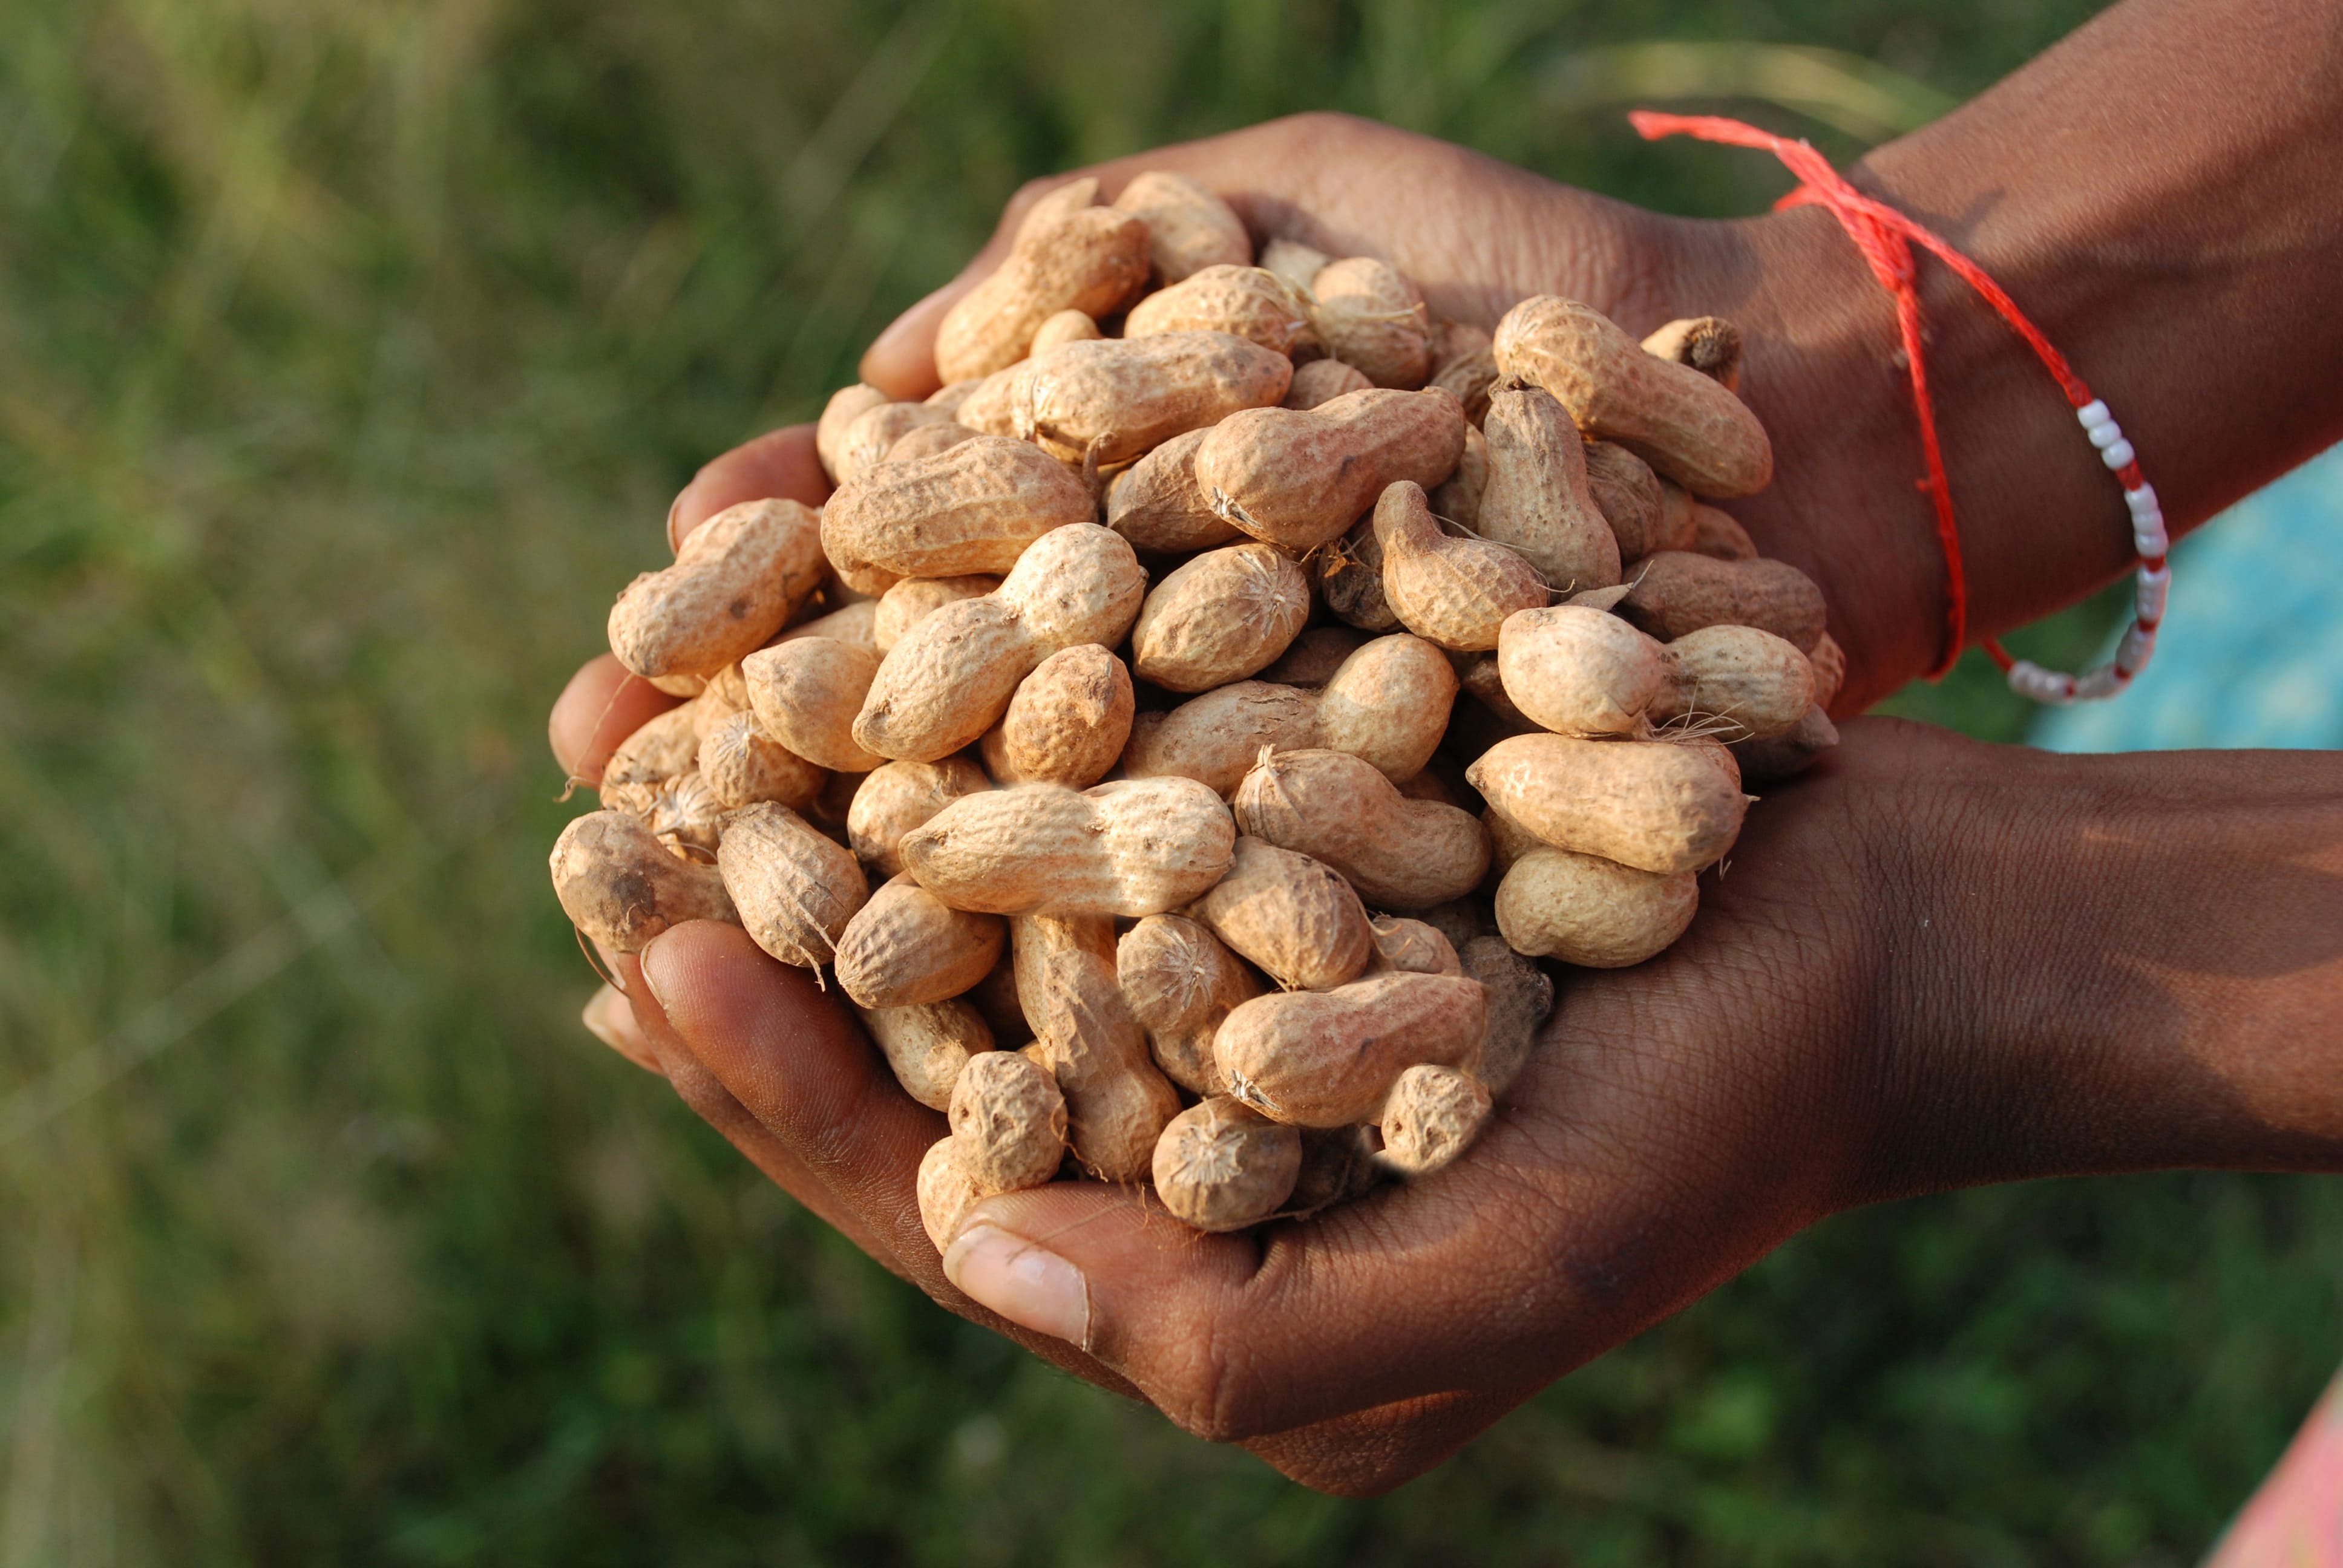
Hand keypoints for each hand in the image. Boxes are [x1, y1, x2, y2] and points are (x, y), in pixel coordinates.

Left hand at [558, 716, 1993, 1492]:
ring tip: (678, 695)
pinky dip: (967, 703)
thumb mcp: (1505, 1270)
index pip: (930, 1192)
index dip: (773, 1080)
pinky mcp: (1267, 839)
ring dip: (828, 793)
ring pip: (970, 895)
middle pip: (916, 1037)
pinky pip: (1073, 777)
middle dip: (752, 927)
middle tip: (590, 805)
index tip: (634, 946)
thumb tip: (964, 1250)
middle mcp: (1182, 1127)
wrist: (1871, 933)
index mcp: (1203, 1275)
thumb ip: (1234, 1337)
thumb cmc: (1717, 1123)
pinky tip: (867, 619)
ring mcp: (1217, 975)